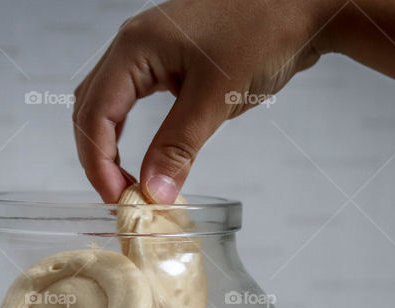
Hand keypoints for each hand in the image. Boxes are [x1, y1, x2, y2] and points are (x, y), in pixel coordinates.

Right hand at [72, 0, 329, 202]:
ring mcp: (150, 49)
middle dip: (98, 157)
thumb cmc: (264, 34)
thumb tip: (152, 192)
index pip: (95, 113)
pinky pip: (132, 97)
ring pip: (108, 103)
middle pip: (91, 108)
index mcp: (135, 46)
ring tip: (129, 184)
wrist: (303, 8)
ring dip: (110, 145)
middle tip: (120, 198)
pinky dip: (129, 130)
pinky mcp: (169, 58)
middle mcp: (133, 44)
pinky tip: (144, 154)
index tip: (118, 200)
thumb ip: (178, 146)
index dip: (99, 163)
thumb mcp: (216, 97)